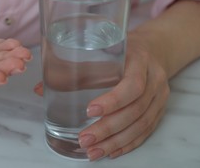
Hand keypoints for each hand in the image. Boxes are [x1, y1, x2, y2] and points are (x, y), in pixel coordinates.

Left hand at [34, 31, 169, 160]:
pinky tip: (112, 151)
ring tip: (93, 151)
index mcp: (141, 61)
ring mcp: (160, 97)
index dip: (113, 101)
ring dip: (116, 141)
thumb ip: (73, 69)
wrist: (155, 49)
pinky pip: (147, 131)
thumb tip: (40, 88)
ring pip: (142, 125)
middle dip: (108, 128)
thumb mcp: (102, 50)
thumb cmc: (123, 48)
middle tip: (84, 139)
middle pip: (135, 110)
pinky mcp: (160, 110)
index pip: (132, 85)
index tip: (89, 111)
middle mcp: (155, 80)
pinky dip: (129, 143)